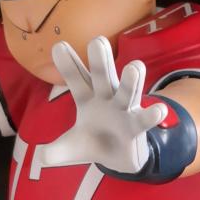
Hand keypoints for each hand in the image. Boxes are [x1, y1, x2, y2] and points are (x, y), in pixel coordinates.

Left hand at [31, 36, 165, 173]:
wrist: (118, 158)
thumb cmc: (93, 142)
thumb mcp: (71, 147)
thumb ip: (57, 151)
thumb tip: (41, 157)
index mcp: (87, 97)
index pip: (77, 78)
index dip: (68, 64)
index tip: (58, 46)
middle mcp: (106, 98)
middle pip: (102, 76)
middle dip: (100, 60)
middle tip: (97, 40)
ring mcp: (124, 110)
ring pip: (128, 91)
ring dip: (131, 80)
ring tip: (135, 67)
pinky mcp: (137, 126)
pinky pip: (145, 119)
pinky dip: (152, 115)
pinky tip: (158, 110)